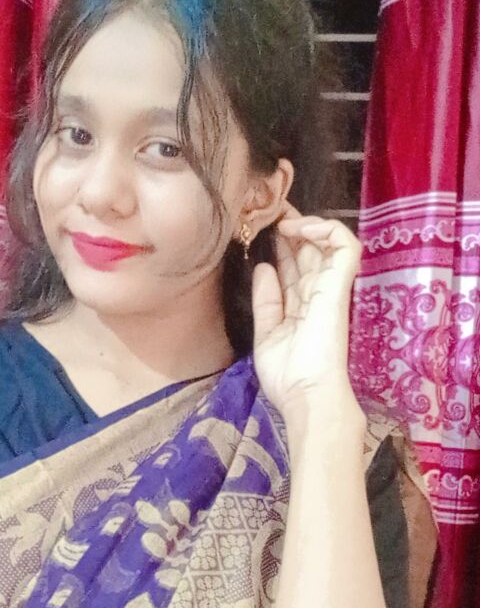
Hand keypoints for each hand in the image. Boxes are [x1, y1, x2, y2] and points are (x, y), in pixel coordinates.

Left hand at [251, 203, 362, 422]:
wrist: (308, 396)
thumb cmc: (288, 376)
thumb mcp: (266, 334)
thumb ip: (266, 301)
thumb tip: (263, 267)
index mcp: (301, 307)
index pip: (295, 268)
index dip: (282, 246)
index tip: (261, 229)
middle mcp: (317, 294)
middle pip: (308, 251)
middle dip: (291, 228)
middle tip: (271, 210)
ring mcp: (330, 288)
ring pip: (327, 243)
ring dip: (306, 224)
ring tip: (283, 218)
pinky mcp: (340, 286)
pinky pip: (346, 247)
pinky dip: (327, 229)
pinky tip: (300, 227)